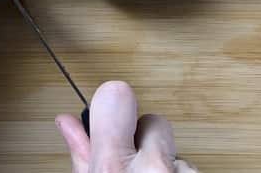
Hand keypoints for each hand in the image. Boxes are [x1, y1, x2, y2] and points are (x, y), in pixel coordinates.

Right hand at [57, 81, 197, 171]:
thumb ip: (82, 157)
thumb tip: (69, 124)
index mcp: (113, 168)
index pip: (116, 95)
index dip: (114, 104)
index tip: (112, 112)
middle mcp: (153, 169)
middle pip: (154, 122)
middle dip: (145, 141)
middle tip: (133, 168)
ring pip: (176, 150)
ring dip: (166, 166)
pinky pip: (192, 168)